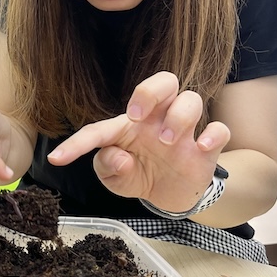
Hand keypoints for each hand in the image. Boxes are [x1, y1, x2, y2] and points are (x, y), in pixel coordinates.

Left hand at [47, 72, 229, 212]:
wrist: (170, 196)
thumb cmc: (138, 175)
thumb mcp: (116, 179)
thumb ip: (108, 168)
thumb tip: (119, 158)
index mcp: (127, 126)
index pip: (101, 127)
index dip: (76, 143)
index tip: (57, 159)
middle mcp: (157, 120)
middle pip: (163, 81)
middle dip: (150, 91)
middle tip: (137, 116)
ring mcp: (184, 131)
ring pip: (191, 99)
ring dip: (178, 117)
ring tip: (167, 142)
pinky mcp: (207, 147)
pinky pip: (219, 129)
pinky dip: (213, 135)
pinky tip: (201, 148)